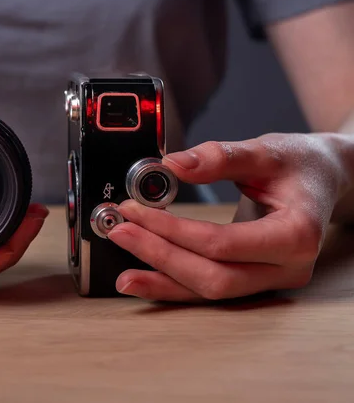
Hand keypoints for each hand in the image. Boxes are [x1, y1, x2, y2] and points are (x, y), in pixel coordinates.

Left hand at [108, 133, 348, 301]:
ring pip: (210, 292)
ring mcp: (270, 278)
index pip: (222, 244)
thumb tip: (171, 164)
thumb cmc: (302, 165)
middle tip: (120, 232)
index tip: (136, 210)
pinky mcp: (254, 278)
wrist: (322, 178)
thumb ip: (221, 156)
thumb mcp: (267, 150)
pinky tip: (147, 277)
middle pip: (213, 277)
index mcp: (296, 234)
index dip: (173, 231)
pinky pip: (210, 287)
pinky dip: (176, 284)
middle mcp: (286, 267)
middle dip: (160, 257)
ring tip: (123, 275)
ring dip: (163, 280)